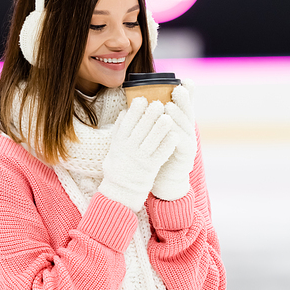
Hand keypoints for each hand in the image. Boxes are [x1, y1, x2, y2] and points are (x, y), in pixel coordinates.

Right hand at [98, 96, 178, 211]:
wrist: (121, 190)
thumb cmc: (119, 164)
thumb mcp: (114, 146)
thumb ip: (119, 129)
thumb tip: (126, 111)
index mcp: (119, 142)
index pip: (126, 123)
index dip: (135, 111)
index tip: (142, 99)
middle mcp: (129, 149)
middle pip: (140, 129)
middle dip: (150, 115)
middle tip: (159, 103)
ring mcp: (140, 159)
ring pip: (151, 141)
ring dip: (160, 128)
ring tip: (168, 117)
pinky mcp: (151, 167)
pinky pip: (160, 154)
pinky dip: (167, 145)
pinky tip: (174, 135)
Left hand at [151, 80, 196, 200]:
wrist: (164, 178)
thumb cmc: (158, 151)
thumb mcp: (156, 132)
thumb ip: (153, 117)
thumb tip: (141, 98)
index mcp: (179, 122)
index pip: (184, 104)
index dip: (187, 92)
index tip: (184, 80)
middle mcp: (187, 130)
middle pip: (188, 112)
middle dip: (184, 100)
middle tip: (178, 89)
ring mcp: (189, 142)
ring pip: (185, 126)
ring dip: (178, 116)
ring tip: (169, 107)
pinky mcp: (186, 155)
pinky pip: (182, 143)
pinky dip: (176, 135)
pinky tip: (170, 129)